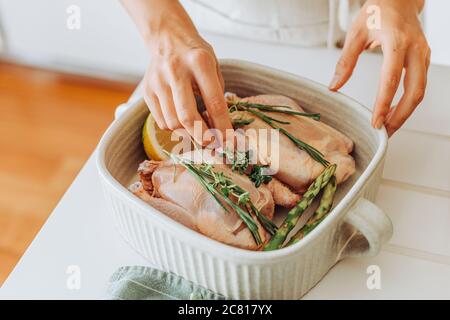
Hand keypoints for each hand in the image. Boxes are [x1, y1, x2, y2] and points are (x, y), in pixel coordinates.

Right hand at [122, 0, 231, 143]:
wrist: (166, 37)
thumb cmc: (195, 55)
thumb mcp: (214, 66)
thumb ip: (217, 93)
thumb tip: (220, 127)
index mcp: (200, 62)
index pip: (214, 102)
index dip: (223, 125)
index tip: (228, 140)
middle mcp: (176, 71)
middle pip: (188, 117)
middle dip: (203, 136)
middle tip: (212, 143)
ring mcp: (158, 82)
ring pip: (173, 123)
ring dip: (189, 134)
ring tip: (198, 132)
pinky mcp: (147, 91)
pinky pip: (162, 121)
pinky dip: (175, 128)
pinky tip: (183, 122)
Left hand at [329, 0, 429, 135]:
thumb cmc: (377, 12)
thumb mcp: (355, 33)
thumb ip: (345, 62)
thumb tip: (333, 87)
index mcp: (397, 42)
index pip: (391, 80)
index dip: (384, 104)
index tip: (375, 122)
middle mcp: (415, 49)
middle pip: (415, 91)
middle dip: (401, 116)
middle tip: (384, 132)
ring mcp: (423, 54)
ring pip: (420, 90)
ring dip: (406, 112)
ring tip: (388, 127)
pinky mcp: (424, 58)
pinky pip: (420, 85)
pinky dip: (408, 101)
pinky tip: (395, 111)